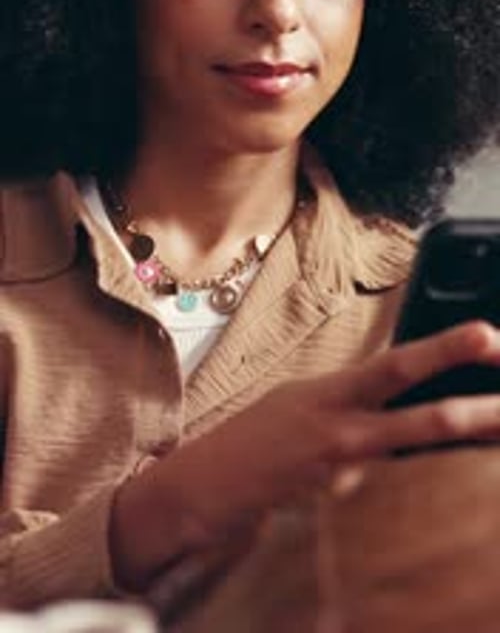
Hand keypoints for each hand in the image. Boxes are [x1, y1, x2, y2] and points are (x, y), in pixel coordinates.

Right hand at [111, 320, 499, 588]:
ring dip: (459, 441)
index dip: (442, 349)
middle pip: (409, 404)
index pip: (394, 365)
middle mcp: (333, 423)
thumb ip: (349, 404)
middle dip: (464, 392)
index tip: (486, 335)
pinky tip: (452, 495)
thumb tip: (398, 403)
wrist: (193, 490)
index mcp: (326, 393)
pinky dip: (418, 492)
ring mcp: (331, 466)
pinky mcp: (326, 505)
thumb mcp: (299, 407)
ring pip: (407, 453)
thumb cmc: (249, 446)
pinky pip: (384, 498)